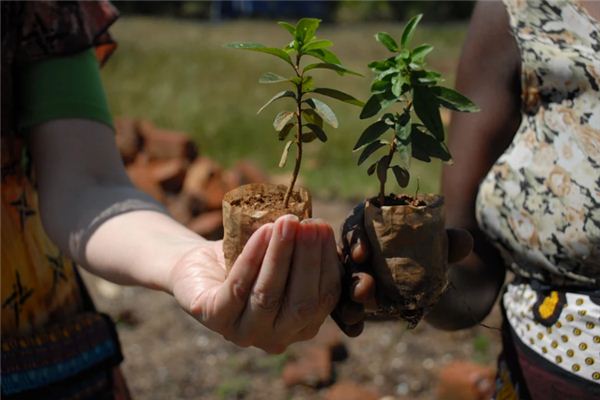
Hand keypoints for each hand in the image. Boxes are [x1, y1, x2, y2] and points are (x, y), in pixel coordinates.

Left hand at [169, 215, 341, 352]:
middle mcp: (276, 337)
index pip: (324, 299)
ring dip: (281, 255)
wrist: (198, 263)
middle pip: (300, 303)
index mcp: (301, 326)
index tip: (324, 228)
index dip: (326, 264)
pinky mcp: (214, 318)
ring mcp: (244, 333)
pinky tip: (262, 231)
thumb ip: (305, 253)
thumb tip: (323, 232)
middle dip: (307, 260)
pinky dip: (252, 258)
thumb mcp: (282, 257)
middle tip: (309, 225)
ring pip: (268, 295)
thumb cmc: (248, 259)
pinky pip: (237, 289)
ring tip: (287, 222)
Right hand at [331, 202, 472, 335]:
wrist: (429, 281)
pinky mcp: (350, 296)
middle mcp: (354, 246)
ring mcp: (349, 272)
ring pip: (340, 284)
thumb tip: (464, 240)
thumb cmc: (428, 252)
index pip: (356, 223)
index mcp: (370, 222)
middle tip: (364, 289)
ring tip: (354, 315)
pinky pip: (344, 306)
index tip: (363, 254)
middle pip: (344, 256)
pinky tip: (354, 330)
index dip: (355, 237)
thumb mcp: (440, 247)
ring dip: (345, 300)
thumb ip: (449, 242)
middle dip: (353, 274)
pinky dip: (348, 320)